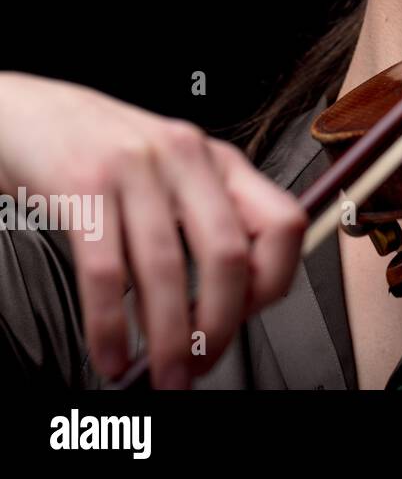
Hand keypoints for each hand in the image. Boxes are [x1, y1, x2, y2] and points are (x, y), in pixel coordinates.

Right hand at [0, 72, 305, 387]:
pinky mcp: (83, 184)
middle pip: (229, 255)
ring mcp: (136, 168)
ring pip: (168, 269)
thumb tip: (229, 305)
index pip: (283, 223)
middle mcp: (187, 158)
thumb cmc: (106, 154)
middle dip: (220, 325)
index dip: (273, 281)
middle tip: (203, 363)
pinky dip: (110, 326)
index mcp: (220, 162)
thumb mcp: (174, 176)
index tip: (250, 318)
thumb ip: (205, 224)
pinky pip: (106, 271)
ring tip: (163, 373)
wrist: (31, 114)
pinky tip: (112, 352)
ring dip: (169, 338)